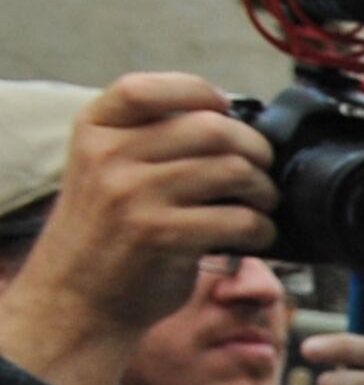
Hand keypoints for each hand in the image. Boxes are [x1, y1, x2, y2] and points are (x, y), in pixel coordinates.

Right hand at [0, 76, 275, 384]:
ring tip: (262, 201)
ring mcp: (134, 196)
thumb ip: (148, 137)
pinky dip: (262, 227)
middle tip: (262, 166)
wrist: (78, 296)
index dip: (199, 91)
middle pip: (211, 128)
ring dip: (264, 189)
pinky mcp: (162, 236)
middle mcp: (110, 157)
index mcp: (95, 130)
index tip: (225, 108)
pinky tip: (256, 234)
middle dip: (254, 147)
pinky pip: (239, 218)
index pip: (150, 88)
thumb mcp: (105, 167)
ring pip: (233, 171)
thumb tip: (230, 116)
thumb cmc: (107, 229)